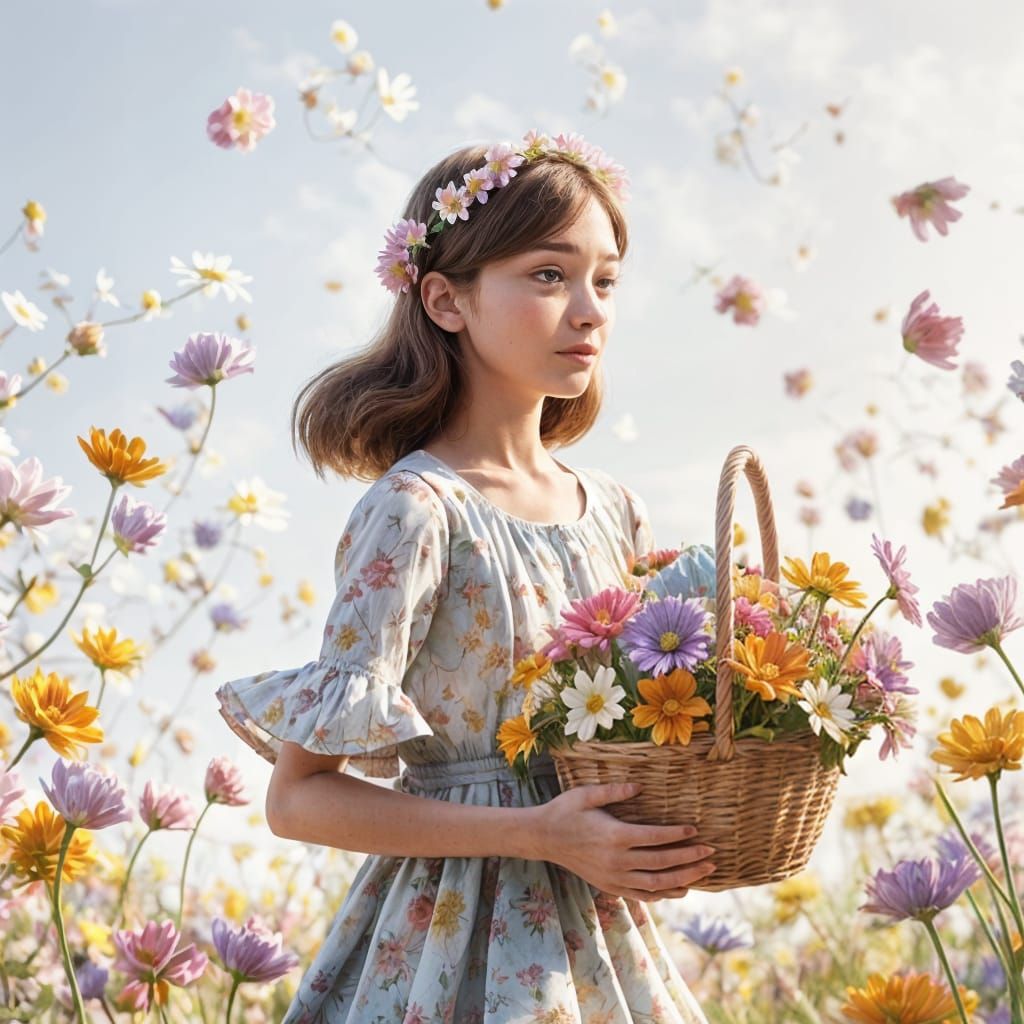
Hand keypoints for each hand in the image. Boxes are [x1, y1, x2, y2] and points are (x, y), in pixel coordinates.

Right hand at [529, 782, 716, 900]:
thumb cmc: (565, 810)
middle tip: (712, 855)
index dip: (677, 836)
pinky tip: (679, 889)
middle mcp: (617, 860)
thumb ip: (614, 791)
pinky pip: (641, 895)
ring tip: (703, 874)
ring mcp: (613, 876)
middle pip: (661, 863)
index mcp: (614, 835)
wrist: (543, 837)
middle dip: (689, 859)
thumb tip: (639, 785)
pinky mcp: (609, 885)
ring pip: (655, 884)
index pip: (654, 838)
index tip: (695, 831)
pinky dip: (662, 894)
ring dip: (682, 880)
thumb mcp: (586, 794)